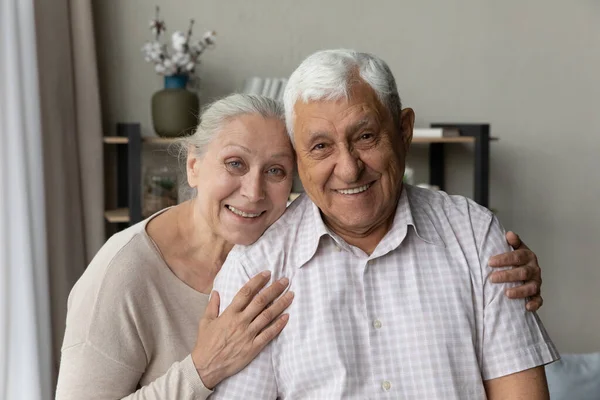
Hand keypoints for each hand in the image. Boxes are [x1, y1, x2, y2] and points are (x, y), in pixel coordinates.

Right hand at [192, 271, 293, 388]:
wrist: (206, 367)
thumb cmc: (205, 344)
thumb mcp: (205, 322)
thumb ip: (212, 305)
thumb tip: (216, 291)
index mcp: (229, 313)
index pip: (246, 292)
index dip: (258, 281)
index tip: (267, 273)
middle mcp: (241, 321)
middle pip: (261, 301)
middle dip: (274, 289)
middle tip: (285, 281)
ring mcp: (248, 334)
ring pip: (268, 315)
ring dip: (281, 304)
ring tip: (291, 295)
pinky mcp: (253, 347)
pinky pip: (269, 334)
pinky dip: (279, 324)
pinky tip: (287, 316)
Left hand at [488, 231, 542, 311]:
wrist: (525, 270)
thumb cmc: (516, 260)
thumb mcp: (515, 248)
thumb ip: (513, 242)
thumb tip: (510, 234)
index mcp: (528, 256)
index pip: (517, 256)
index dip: (504, 259)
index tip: (490, 262)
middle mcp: (534, 269)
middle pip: (522, 272)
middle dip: (507, 276)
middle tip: (492, 278)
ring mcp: (536, 282)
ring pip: (531, 287)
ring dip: (519, 291)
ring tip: (506, 293)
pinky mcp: (537, 294)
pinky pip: (539, 300)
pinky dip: (534, 303)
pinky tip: (526, 307)